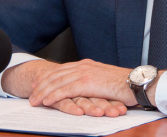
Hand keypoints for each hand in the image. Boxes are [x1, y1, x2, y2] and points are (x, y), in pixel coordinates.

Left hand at [1, 59, 127, 116]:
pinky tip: (46, 101)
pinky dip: (53, 95)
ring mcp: (85, 73)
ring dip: (43, 92)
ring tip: (34, 100)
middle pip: (56, 74)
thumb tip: (87, 87)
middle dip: (41, 84)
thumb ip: (93, 80)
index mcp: (87, 64)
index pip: (62, 69)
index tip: (38, 82)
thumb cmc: (125, 84)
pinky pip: (65, 90)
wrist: (136, 82)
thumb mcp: (105, 79)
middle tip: (31, 91)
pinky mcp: (87, 83)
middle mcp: (84, 66)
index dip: (48, 76)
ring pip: (57, 82)